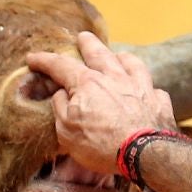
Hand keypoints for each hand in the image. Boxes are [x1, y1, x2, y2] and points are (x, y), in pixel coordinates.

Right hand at [26, 31, 175, 175]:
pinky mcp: (158, 101)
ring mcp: (139, 87)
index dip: (45, 61)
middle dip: (88, 44)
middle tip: (83, 36)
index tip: (33, 58)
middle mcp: (114, 78)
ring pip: (130, 63)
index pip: (61, 66)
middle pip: (99, 54)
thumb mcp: (67, 131)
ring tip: (118, 55)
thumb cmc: (101, 145)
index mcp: (87, 84)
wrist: (144, 155)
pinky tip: (147, 90)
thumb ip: (61, 108)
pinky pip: (153, 88)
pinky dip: (147, 87)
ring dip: (121, 57)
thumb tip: (61, 95)